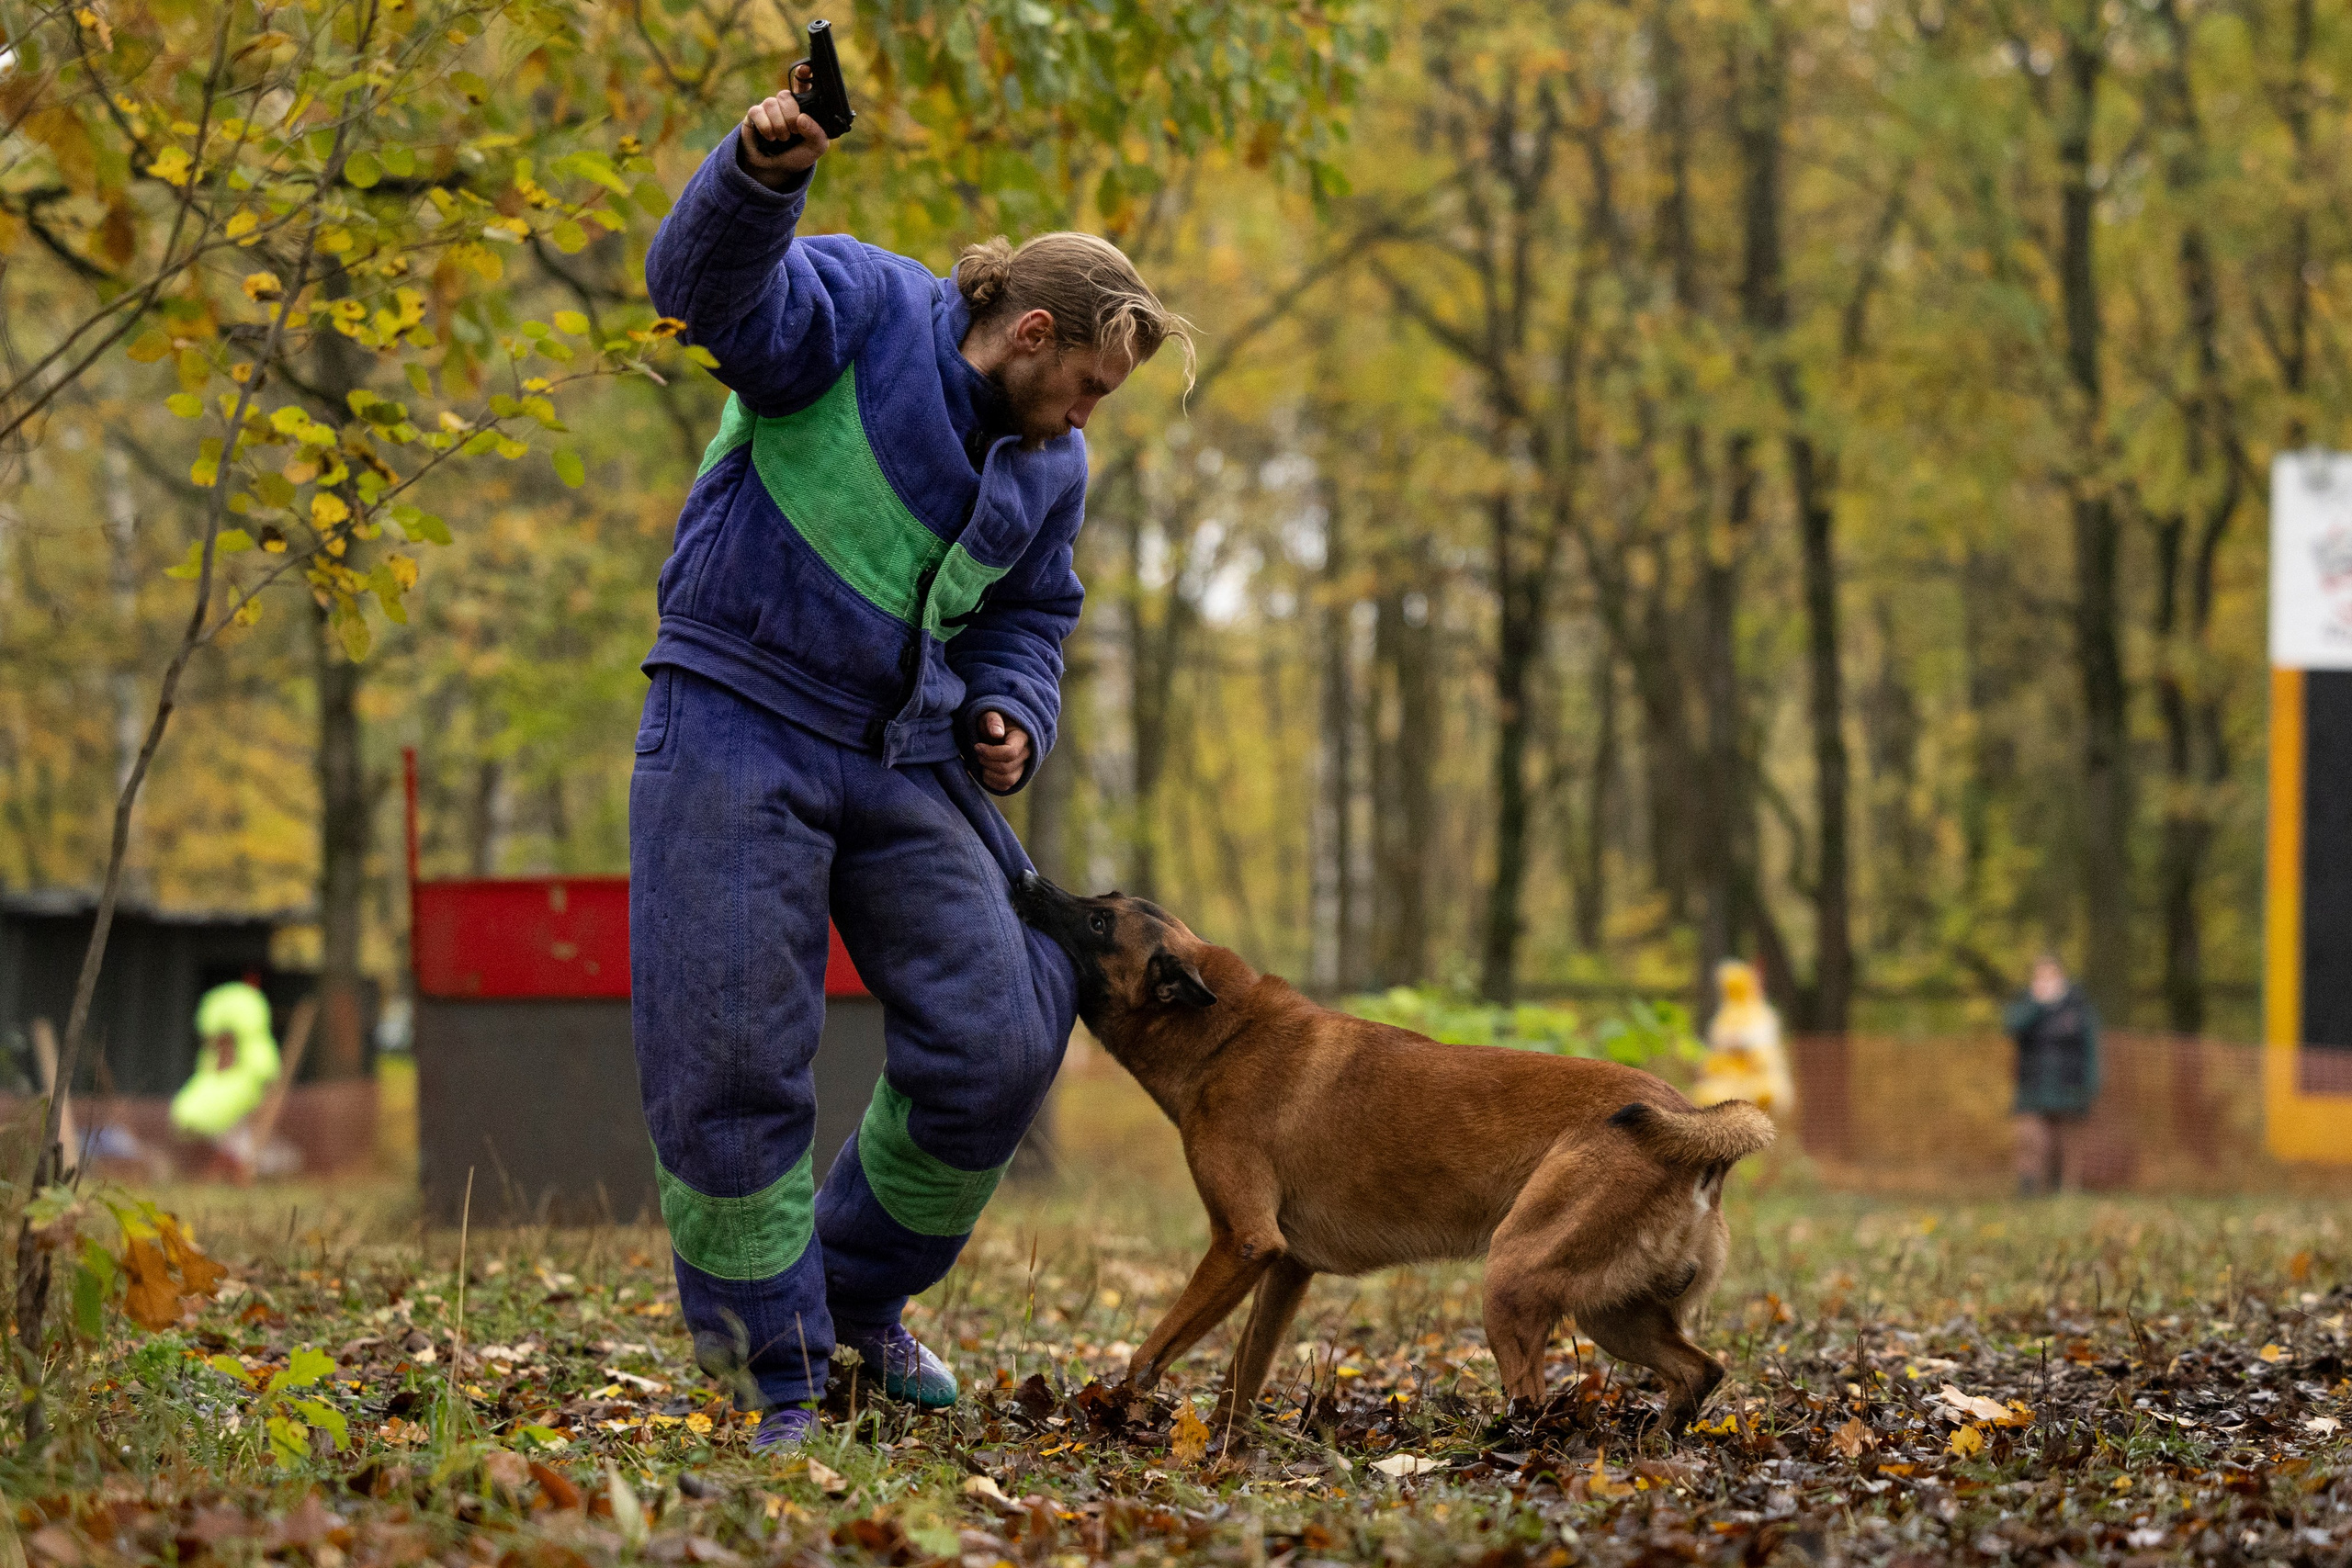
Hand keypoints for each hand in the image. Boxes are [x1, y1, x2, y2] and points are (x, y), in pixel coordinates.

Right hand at [738, 63, 827, 187]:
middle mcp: (785, 104)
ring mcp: (769, 108)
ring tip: (782, 138)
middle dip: (791, 115)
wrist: (777, 170)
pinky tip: (770, 136)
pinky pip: (757, 112)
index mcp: (803, 106)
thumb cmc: (798, 154)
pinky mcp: (754, 115)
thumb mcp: (816, 148)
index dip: (804, 74)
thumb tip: (802, 119)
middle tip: (794, 131)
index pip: (804, 84)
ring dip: (779, 124)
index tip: (806, 69)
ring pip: (771, 103)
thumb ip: (816, 133)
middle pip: (785, 95)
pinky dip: (766, 126)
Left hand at [972, 709, 1030, 791]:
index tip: (977, 746)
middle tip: (977, 752)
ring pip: (1008, 780)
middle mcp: (1026, 754)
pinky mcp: (1016, 775)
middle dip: (987, 762)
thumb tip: (997, 733)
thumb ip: (993, 720)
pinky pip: (1005, 787)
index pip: (1010, 753)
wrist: (996, 729)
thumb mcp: (990, 714)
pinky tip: (983, 770)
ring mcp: (1022, 766)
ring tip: (981, 762)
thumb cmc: (992, 721)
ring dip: (989, 774)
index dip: (990, 753)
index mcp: (1022, 737)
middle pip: (1007, 768)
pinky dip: (991, 782)